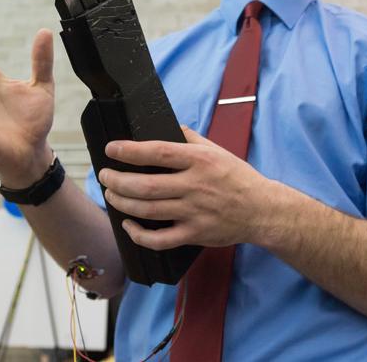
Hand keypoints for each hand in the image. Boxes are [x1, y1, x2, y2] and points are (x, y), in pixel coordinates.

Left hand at [97, 126, 271, 249]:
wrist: (262, 210)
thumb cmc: (237, 177)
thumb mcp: (217, 150)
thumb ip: (190, 139)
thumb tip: (165, 127)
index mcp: (199, 160)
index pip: (157, 153)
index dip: (129, 151)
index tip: (111, 149)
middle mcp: (195, 186)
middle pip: (145, 185)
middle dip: (117, 181)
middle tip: (104, 176)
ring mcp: (194, 212)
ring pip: (147, 210)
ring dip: (122, 203)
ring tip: (111, 195)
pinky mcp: (195, 234)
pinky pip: (160, 239)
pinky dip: (138, 234)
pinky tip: (128, 224)